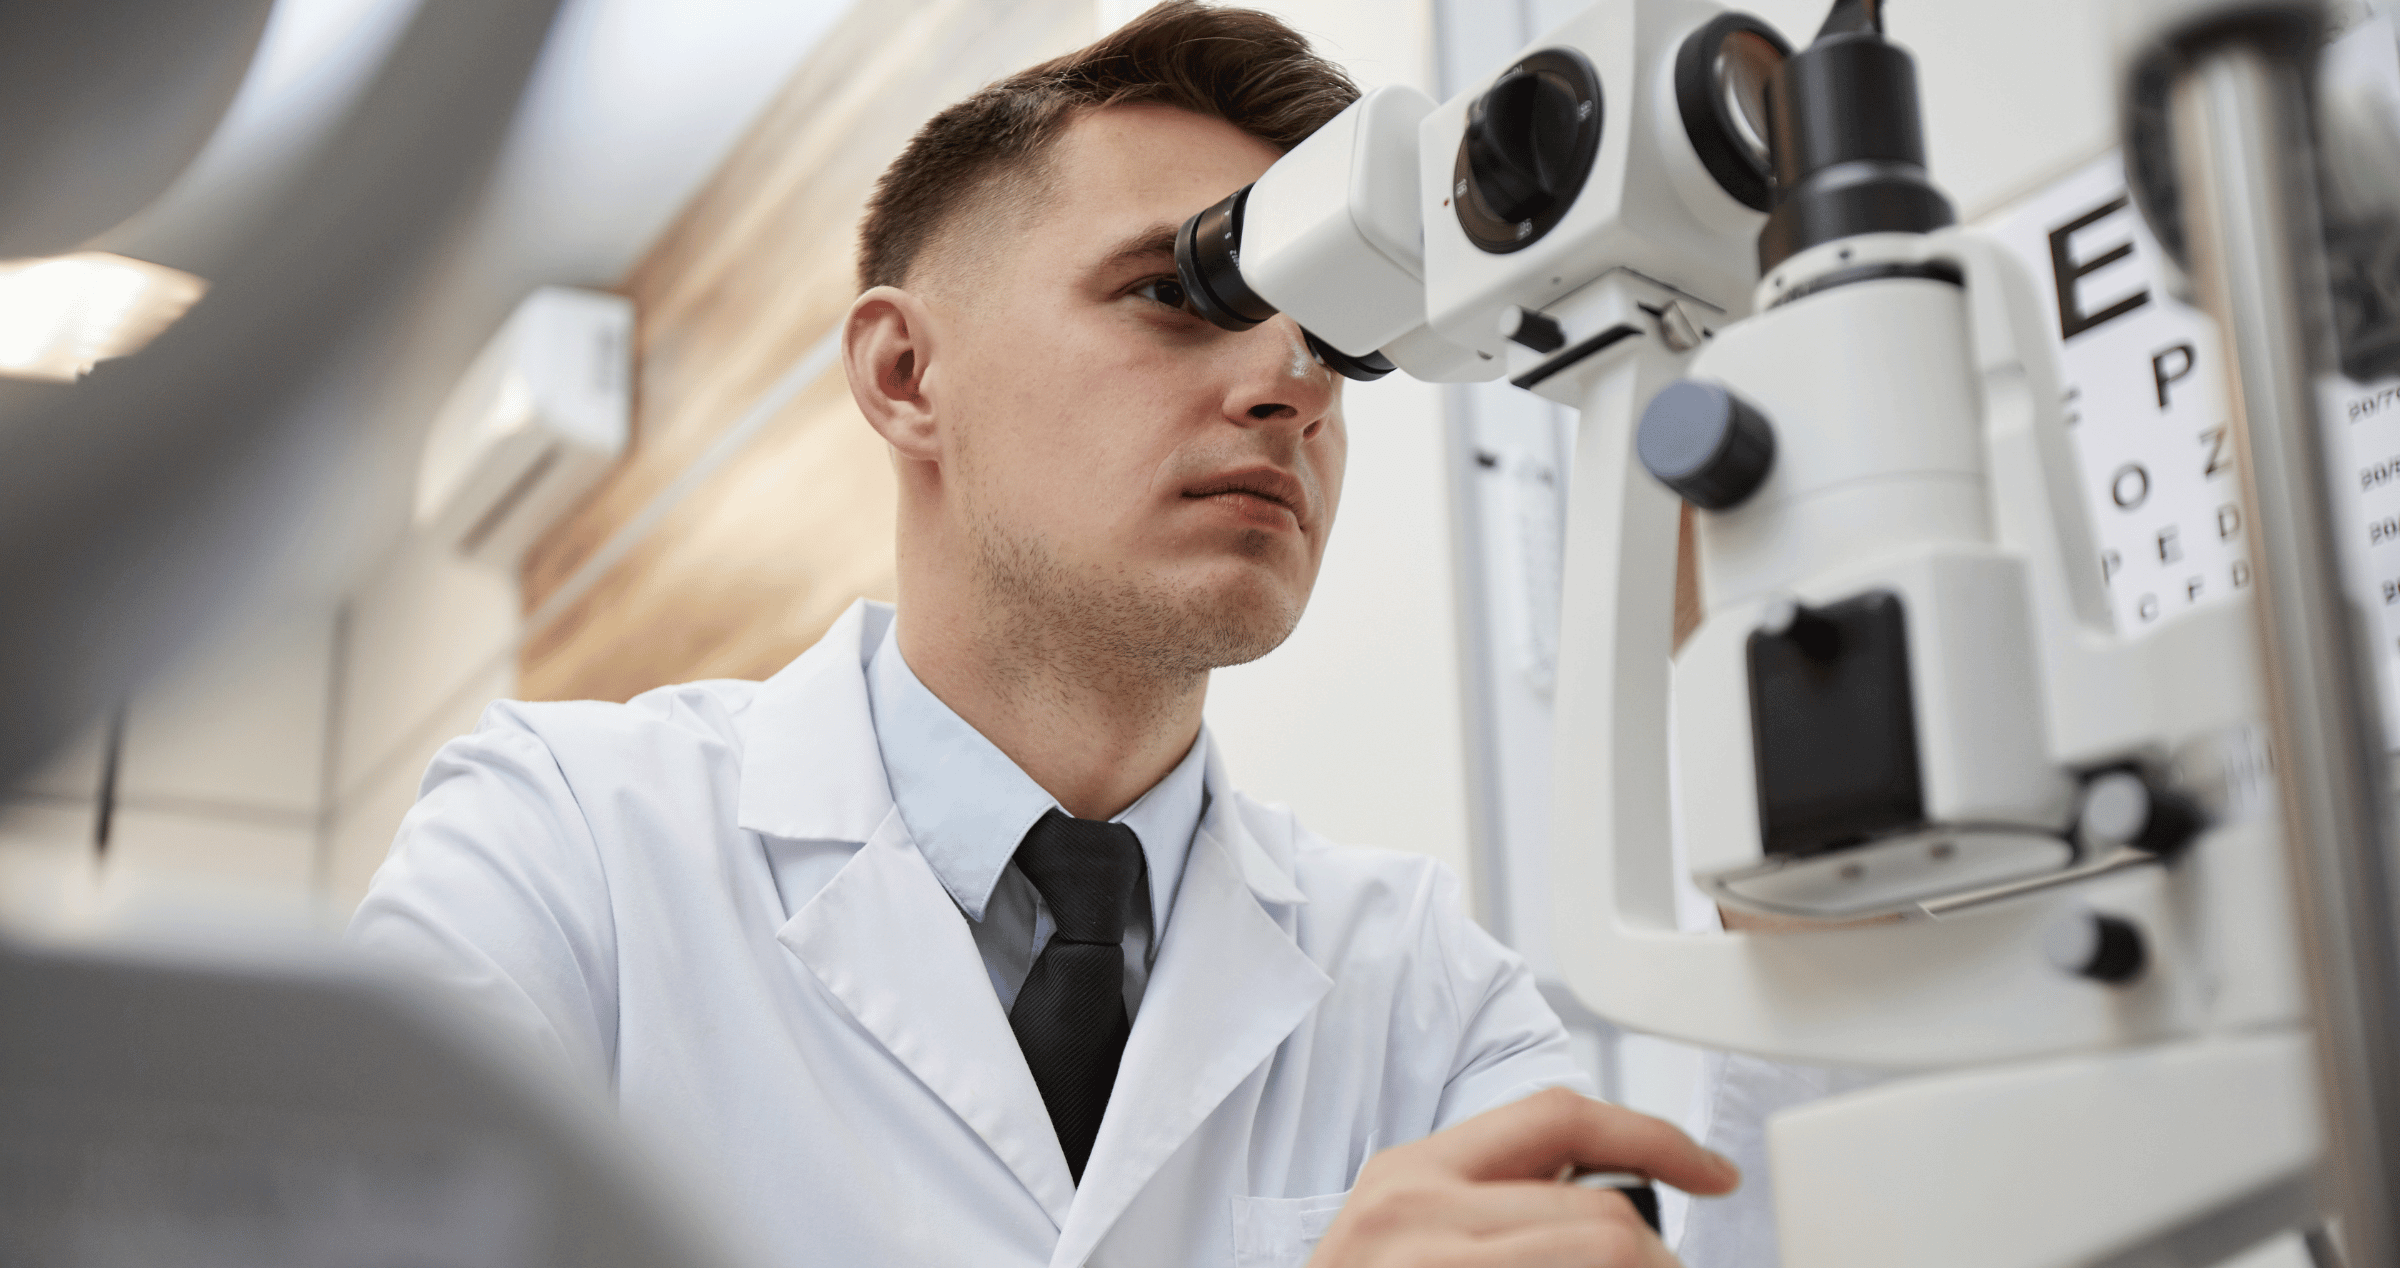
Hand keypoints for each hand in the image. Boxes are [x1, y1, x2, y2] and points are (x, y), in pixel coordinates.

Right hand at [1306, 1087, 1738, 1266]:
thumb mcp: (1405, 1236)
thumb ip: (1489, 1203)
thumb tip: (1609, 1208)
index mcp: (1410, 1175)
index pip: (1560, 1116)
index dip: (1656, 1136)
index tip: (1713, 1171)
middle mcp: (1416, 1215)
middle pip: (1603, 1214)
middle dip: (1656, 1258)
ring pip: (1610, 1257)